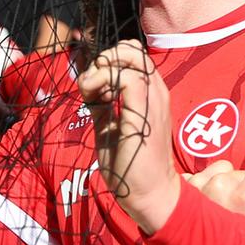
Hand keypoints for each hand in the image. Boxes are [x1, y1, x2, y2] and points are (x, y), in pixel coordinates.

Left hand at [78, 41, 180, 234]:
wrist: (149, 194)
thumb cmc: (131, 166)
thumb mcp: (110, 127)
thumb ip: (102, 105)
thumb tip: (88, 85)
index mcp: (151, 95)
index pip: (135, 56)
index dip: (111, 60)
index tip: (94, 84)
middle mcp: (156, 92)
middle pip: (134, 50)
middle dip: (107, 57)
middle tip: (94, 81)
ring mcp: (153, 101)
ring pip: (133, 56)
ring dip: (104, 66)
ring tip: (91, 88)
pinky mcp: (143, 113)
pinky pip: (128, 78)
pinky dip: (104, 79)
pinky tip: (93, 97)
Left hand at [186, 157, 244, 232]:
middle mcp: (221, 184)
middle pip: (242, 172)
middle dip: (242, 188)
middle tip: (235, 214)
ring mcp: (199, 183)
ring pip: (221, 171)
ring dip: (222, 185)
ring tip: (218, 212)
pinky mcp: (184, 185)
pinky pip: (203, 175)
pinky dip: (204, 187)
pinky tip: (203, 208)